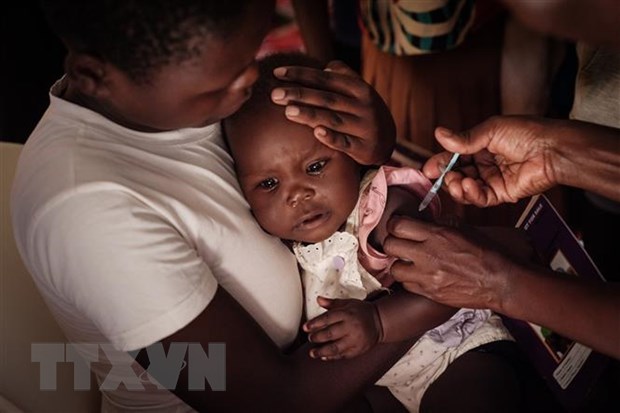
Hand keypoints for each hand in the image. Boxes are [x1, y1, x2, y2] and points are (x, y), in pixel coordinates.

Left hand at [271, 60, 395, 164]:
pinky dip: (332, 138)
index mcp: (359, 88)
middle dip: (300, 95)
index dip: (301, 75)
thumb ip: (343, 76)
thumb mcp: (359, 90)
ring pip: (333, 119)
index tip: (278, 74)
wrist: (388, 139)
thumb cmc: (364, 110)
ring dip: (310, 115)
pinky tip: (316, 133)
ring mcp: (364, 127)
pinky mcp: (363, 147)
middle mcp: (362, 106)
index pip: (325, 79)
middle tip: (275, 94)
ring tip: (288, 111)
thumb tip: (325, 67)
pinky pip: (345, 143)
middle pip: (326, 98)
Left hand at [303, 296, 382, 359]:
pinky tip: (324, 357)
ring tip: (312, 353)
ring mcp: (355, 340)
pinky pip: (343, 355)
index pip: (327, 319)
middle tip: (310, 338)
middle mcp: (351, 327)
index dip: (315, 323)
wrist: (380, 322)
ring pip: (335, 347)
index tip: (305, 327)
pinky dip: (332, 357)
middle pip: (330, 334)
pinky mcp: (358, 350)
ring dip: (322, 351)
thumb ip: (332, 304)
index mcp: (347, 314)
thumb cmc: (361, 311)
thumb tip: (318, 299)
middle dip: (317, 337)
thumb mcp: (348, 303)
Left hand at [383, 216, 523, 311]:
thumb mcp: (464, 230)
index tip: (397, 226)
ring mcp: (427, 276)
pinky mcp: (430, 292)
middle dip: (392, 243)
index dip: (394, 224)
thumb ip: (441, 224)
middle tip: (398, 243)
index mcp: (437, 234)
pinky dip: (409, 279)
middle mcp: (428, 254)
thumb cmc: (486, 254)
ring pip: (394, 268)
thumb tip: (425, 221)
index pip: (398, 225)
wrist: (500, 282)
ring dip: (399, 263)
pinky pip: (406, 285)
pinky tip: (418, 275)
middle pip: (390, 245)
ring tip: (408, 262)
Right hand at [423, 116, 556, 206]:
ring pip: (465, 189)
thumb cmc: (526, 133)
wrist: (552, 150)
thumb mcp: (490, 131)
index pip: (454, 157)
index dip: (439, 163)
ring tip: (457, 182)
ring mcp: (492, 180)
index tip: (427, 170)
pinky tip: (468, 187)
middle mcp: (484, 164)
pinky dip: (471, 195)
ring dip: (456, 187)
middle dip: (446, 178)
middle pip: (456, 175)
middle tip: (441, 177)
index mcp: (480, 146)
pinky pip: (481, 198)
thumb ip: (464, 139)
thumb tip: (438, 133)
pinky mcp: (502, 194)